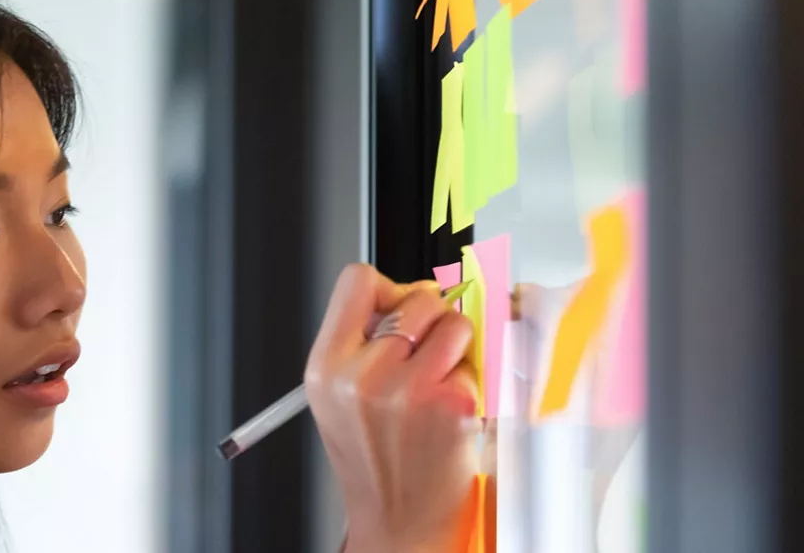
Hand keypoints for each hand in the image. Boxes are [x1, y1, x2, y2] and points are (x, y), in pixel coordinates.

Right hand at [305, 264, 478, 552]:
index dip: (387, 289)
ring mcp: (409, 390)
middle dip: (431, 320)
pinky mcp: (453, 405)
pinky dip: (473, 381)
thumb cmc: (375, 459)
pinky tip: (453, 411)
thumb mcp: (339, 396)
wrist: (399, 521)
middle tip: (426, 356)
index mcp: (326, 368)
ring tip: (438, 385)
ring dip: (457, 349)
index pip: (357, 281)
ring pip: (455, 324)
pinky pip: (477, 362)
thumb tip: (414, 292)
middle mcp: (362, 376)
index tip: (399, 308)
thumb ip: (362, 341)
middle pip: (416, 298)